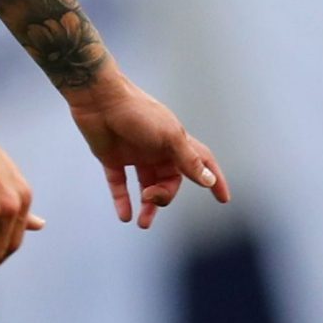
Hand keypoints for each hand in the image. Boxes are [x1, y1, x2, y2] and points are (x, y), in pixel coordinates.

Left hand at [70, 75, 228, 228]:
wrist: (98, 98)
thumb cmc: (137, 112)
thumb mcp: (169, 136)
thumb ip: (188, 160)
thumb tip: (209, 180)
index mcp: (175, 142)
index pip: (202, 162)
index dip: (214, 179)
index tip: (223, 199)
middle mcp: (157, 149)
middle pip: (170, 181)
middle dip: (164, 196)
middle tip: (151, 197)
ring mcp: (135, 154)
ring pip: (146, 187)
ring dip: (147, 206)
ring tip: (142, 223)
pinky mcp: (111, 158)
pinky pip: (120, 185)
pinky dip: (122, 201)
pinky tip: (125, 216)